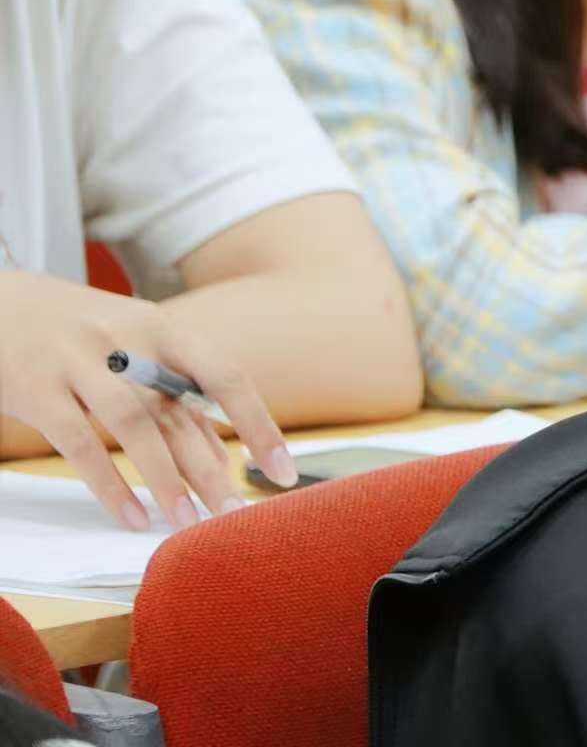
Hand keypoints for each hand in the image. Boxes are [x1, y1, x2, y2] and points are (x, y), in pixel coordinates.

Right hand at [0, 273, 296, 529]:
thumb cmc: (76, 330)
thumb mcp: (133, 342)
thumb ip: (172, 392)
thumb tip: (220, 450)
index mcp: (163, 327)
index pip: (226, 377)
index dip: (259, 425)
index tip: (284, 471)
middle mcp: (128, 338)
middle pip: (182, 412)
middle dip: (213, 470)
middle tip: (236, 516)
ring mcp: (79, 360)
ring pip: (135, 427)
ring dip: (165, 480)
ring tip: (187, 524)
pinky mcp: (36, 388)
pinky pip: (80, 443)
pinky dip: (109, 484)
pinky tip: (130, 517)